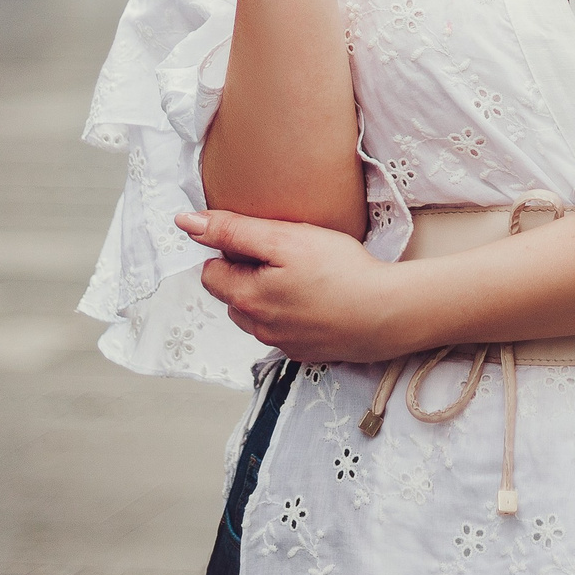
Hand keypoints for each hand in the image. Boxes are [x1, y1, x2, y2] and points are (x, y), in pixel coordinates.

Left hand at [180, 209, 411, 362]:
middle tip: (288, 254)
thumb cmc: (339, 272)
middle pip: (232, 294)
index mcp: (244, 298)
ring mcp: (282, 344)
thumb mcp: (285, 238)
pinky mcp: (306, 352)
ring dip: (269, 294)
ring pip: (257, 313)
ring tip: (305, 275)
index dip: (233, 250)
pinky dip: (293, 313)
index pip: (211, 271)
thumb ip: (233, 230)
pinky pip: (284, 328)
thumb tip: (186, 223)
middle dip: (249, 273)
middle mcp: (257, 328)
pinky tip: (319, 298)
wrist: (388, 314)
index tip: (264, 240)